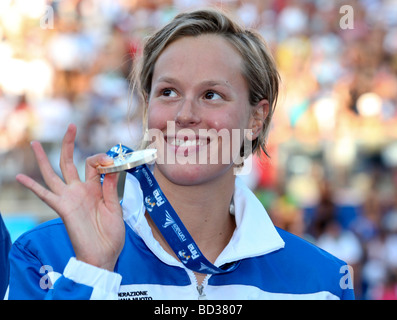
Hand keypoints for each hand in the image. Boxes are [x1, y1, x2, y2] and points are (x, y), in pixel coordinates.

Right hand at [16, 124, 124, 270]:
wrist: (103, 255)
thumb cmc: (111, 234)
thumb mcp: (116, 208)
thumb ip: (111, 188)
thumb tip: (113, 167)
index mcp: (95, 188)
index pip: (94, 164)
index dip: (103, 158)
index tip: (114, 161)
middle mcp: (80, 190)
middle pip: (70, 162)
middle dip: (69, 144)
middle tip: (71, 126)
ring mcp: (69, 198)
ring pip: (54, 174)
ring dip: (44, 159)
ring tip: (36, 144)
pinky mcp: (62, 208)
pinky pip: (45, 195)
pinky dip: (32, 187)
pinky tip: (20, 177)